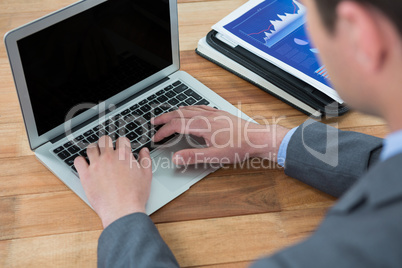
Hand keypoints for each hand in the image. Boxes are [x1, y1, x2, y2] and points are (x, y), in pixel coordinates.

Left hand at [74, 136, 151, 228]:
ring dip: (93, 149)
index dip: (122, 144)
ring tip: (95, 155)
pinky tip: (85, 165)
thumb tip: (144, 151)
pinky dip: (80, 161)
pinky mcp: (86, 175)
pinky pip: (78, 161)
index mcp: (124, 156)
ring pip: (91, 148)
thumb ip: (145, 160)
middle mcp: (109, 157)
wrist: (123, 210)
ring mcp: (96, 165)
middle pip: (104, 140)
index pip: (121, 140)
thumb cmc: (135, 196)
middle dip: (107, 143)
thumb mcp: (147, 176)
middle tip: (107, 149)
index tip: (121, 148)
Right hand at [151, 105, 289, 164]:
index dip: (163, 132)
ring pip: (189, 108)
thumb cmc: (240, 146)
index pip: (176, 126)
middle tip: (154, 122)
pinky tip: (190, 110)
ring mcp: (213, 113)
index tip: (156, 139)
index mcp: (203, 125)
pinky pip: (200, 107)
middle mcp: (206, 116)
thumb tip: (176, 157)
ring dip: (175, 112)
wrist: (258, 138)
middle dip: (165, 118)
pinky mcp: (219, 114)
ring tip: (167, 116)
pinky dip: (189, 108)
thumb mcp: (215, 156)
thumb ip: (193, 156)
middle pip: (179, 114)